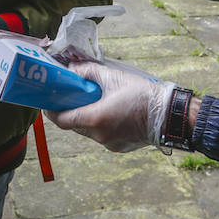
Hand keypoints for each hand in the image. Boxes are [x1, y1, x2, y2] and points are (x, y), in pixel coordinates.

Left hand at [48, 61, 176, 151]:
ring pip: (88, 131)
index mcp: (95, 118)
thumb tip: (71, 70)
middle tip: (73, 97)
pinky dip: (101, 126)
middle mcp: (99, 135)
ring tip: (97, 102)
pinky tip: (112, 113)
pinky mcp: (119, 148)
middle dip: (71, 111)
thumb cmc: (141, 93)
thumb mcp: (112, 76)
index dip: (52, 111)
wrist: (169, 114)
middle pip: (74, 125)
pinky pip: (102, 136)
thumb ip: (87, 72)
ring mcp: (109, 144)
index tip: (49, 101)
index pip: (61, 120)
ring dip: (87, 118)